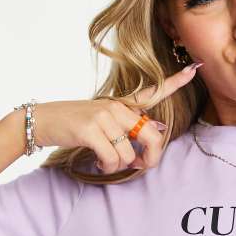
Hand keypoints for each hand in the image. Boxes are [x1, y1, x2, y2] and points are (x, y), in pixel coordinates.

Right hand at [35, 62, 202, 173]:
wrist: (42, 121)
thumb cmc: (74, 125)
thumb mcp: (102, 120)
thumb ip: (128, 126)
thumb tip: (157, 132)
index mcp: (121, 104)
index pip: (152, 91)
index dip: (174, 82)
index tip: (193, 68)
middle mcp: (116, 107)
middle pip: (152, 136)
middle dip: (151, 159)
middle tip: (140, 166)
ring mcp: (104, 116)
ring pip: (130, 155)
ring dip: (119, 166)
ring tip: (106, 162)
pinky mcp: (91, 129)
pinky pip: (113, 158)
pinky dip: (107, 167)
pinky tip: (98, 161)